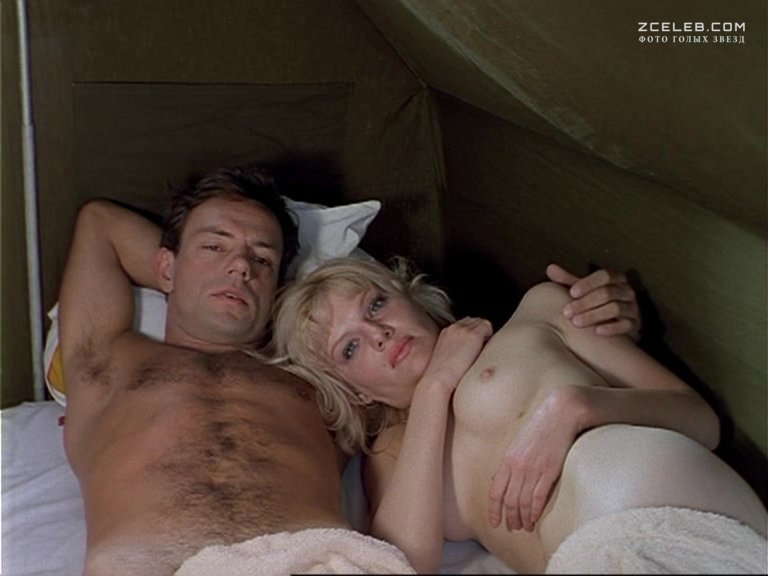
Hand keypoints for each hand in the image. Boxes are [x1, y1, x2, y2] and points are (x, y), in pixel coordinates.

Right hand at [421, 317, 492, 393]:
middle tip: (481, 347)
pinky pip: (488, 327)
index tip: (474, 345)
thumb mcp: (445, 360)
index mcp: (446, 333)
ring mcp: (464, 330)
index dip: (472, 332)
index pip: (464, 324)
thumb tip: (466, 355)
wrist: (438, 380)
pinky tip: (485, 350)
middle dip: (479, 331)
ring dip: (484, 334)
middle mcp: (454, 328)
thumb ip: (454, 352)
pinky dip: (490, 336)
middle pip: (473, 321)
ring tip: (483, 350)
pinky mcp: (474, 336)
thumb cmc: (442, 377)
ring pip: (481, 322)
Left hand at [487, 388, 576, 531]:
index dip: (494, 509)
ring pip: (522, 502)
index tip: (494, 522)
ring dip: (522, 518)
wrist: (560, 413)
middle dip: (509, 517)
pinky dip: (534, 512)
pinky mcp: (548, 472)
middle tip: (512, 528)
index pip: (495, 490)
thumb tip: (510, 478)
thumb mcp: (521, 442)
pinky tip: (534, 520)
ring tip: (524, 527)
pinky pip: (537, 499)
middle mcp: (517, 466)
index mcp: (508, 459)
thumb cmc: (542, 426)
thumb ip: (514, 460)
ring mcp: (532, 470)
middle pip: (508, 500)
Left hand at [546, 263, 639, 339]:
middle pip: (608, 293)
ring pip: (616, 308)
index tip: (571, 292)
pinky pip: (626, 325)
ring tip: (576, 322)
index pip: (605, 275)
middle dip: (585, 303)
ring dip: (594, 315)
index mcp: (615, 278)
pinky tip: (597, 332)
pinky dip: (612, 328)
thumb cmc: (595, 303)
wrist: (616, 324)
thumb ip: (568, 280)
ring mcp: (632, 308)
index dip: (588, 283)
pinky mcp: (635, 325)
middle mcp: (626, 291)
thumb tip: (550, 268)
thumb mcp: (584, 290)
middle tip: (566, 312)